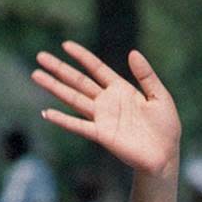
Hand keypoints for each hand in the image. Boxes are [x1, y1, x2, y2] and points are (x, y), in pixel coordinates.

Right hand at [32, 41, 180, 177]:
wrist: (165, 156)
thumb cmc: (166, 128)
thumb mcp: (160, 96)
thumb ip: (146, 75)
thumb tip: (132, 52)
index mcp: (121, 90)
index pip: (97, 69)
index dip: (82, 57)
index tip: (65, 45)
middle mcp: (107, 102)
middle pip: (78, 82)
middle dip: (59, 69)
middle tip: (40, 56)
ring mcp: (102, 118)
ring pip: (73, 99)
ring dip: (54, 88)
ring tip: (36, 75)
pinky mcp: (102, 135)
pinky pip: (78, 126)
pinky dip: (63, 120)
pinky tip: (47, 112)